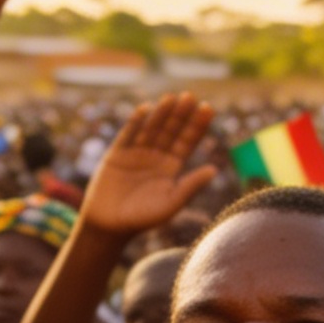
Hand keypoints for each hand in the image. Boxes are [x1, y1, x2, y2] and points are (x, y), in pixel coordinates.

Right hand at [78, 95, 217, 238]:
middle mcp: (156, 156)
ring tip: (171, 99)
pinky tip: (145, 109)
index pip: (188, 141)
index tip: (207, 108)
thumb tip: (214, 170)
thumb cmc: (143, 218)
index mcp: (172, 167)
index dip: (197, 125)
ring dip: (161, 113)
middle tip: (190, 96)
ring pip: (152, 128)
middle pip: (171, 130)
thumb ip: (190, 186)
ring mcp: (136, 152)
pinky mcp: (117, 153)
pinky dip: (135, 122)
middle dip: (181, 114)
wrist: (109, 226)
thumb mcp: (171, 203)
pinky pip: (128, 134)